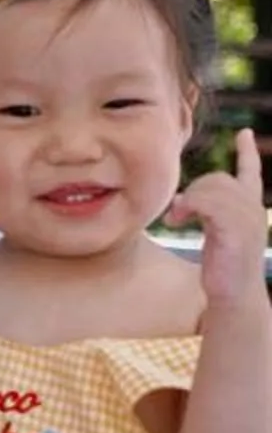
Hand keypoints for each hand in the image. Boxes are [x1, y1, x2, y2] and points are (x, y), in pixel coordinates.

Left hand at [168, 127, 268, 309]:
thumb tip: (182, 197)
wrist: (234, 300)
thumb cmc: (222, 271)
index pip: (250, 174)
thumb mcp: (217, 234)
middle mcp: (254, 210)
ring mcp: (248, 219)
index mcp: (251, 209)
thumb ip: (208, 211)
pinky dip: (188, 207)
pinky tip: (178, 221)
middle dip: (194, 192)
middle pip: (218, 178)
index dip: (247, 153)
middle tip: (178, 215)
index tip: (244, 132)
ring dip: (188, 201)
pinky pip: (207, 202)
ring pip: (211, 187)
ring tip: (178, 220)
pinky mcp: (236, 230)